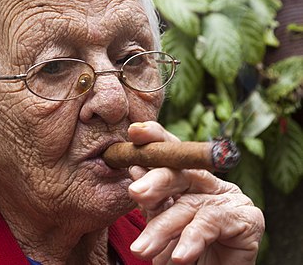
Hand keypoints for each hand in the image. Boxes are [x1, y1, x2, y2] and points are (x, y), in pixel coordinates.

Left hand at [127, 121, 264, 264]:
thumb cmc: (182, 251)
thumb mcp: (162, 222)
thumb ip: (152, 199)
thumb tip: (135, 168)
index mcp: (187, 180)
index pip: (171, 155)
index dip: (155, 139)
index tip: (135, 131)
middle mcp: (208, 184)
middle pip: (181, 172)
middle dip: (157, 180)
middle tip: (135, 192)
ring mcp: (229, 199)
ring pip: (191, 204)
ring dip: (164, 227)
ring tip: (142, 249)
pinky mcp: (248, 218)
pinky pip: (214, 222)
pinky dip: (193, 239)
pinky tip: (180, 256)